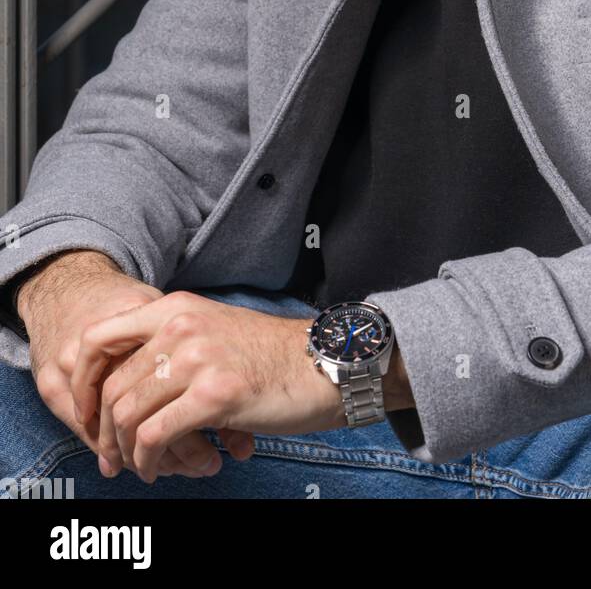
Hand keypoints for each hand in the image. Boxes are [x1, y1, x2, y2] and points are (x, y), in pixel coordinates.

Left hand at [23, 260, 251, 478]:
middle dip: (104, 431)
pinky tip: (157, 468)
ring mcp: (197, 359)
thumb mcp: (212, 331)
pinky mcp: (214, 395)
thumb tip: (125, 385)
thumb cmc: (269, 356)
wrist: (322, 363)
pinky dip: (147, 460)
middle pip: (110, 387)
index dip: (81, 380)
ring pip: (127, 414)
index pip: (98, 338)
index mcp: (175, 308)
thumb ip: (170, 344)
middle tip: (112, 457)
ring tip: (140, 466)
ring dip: (126, 451)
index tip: (85, 411)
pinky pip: (154, 436)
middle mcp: (180, 327)